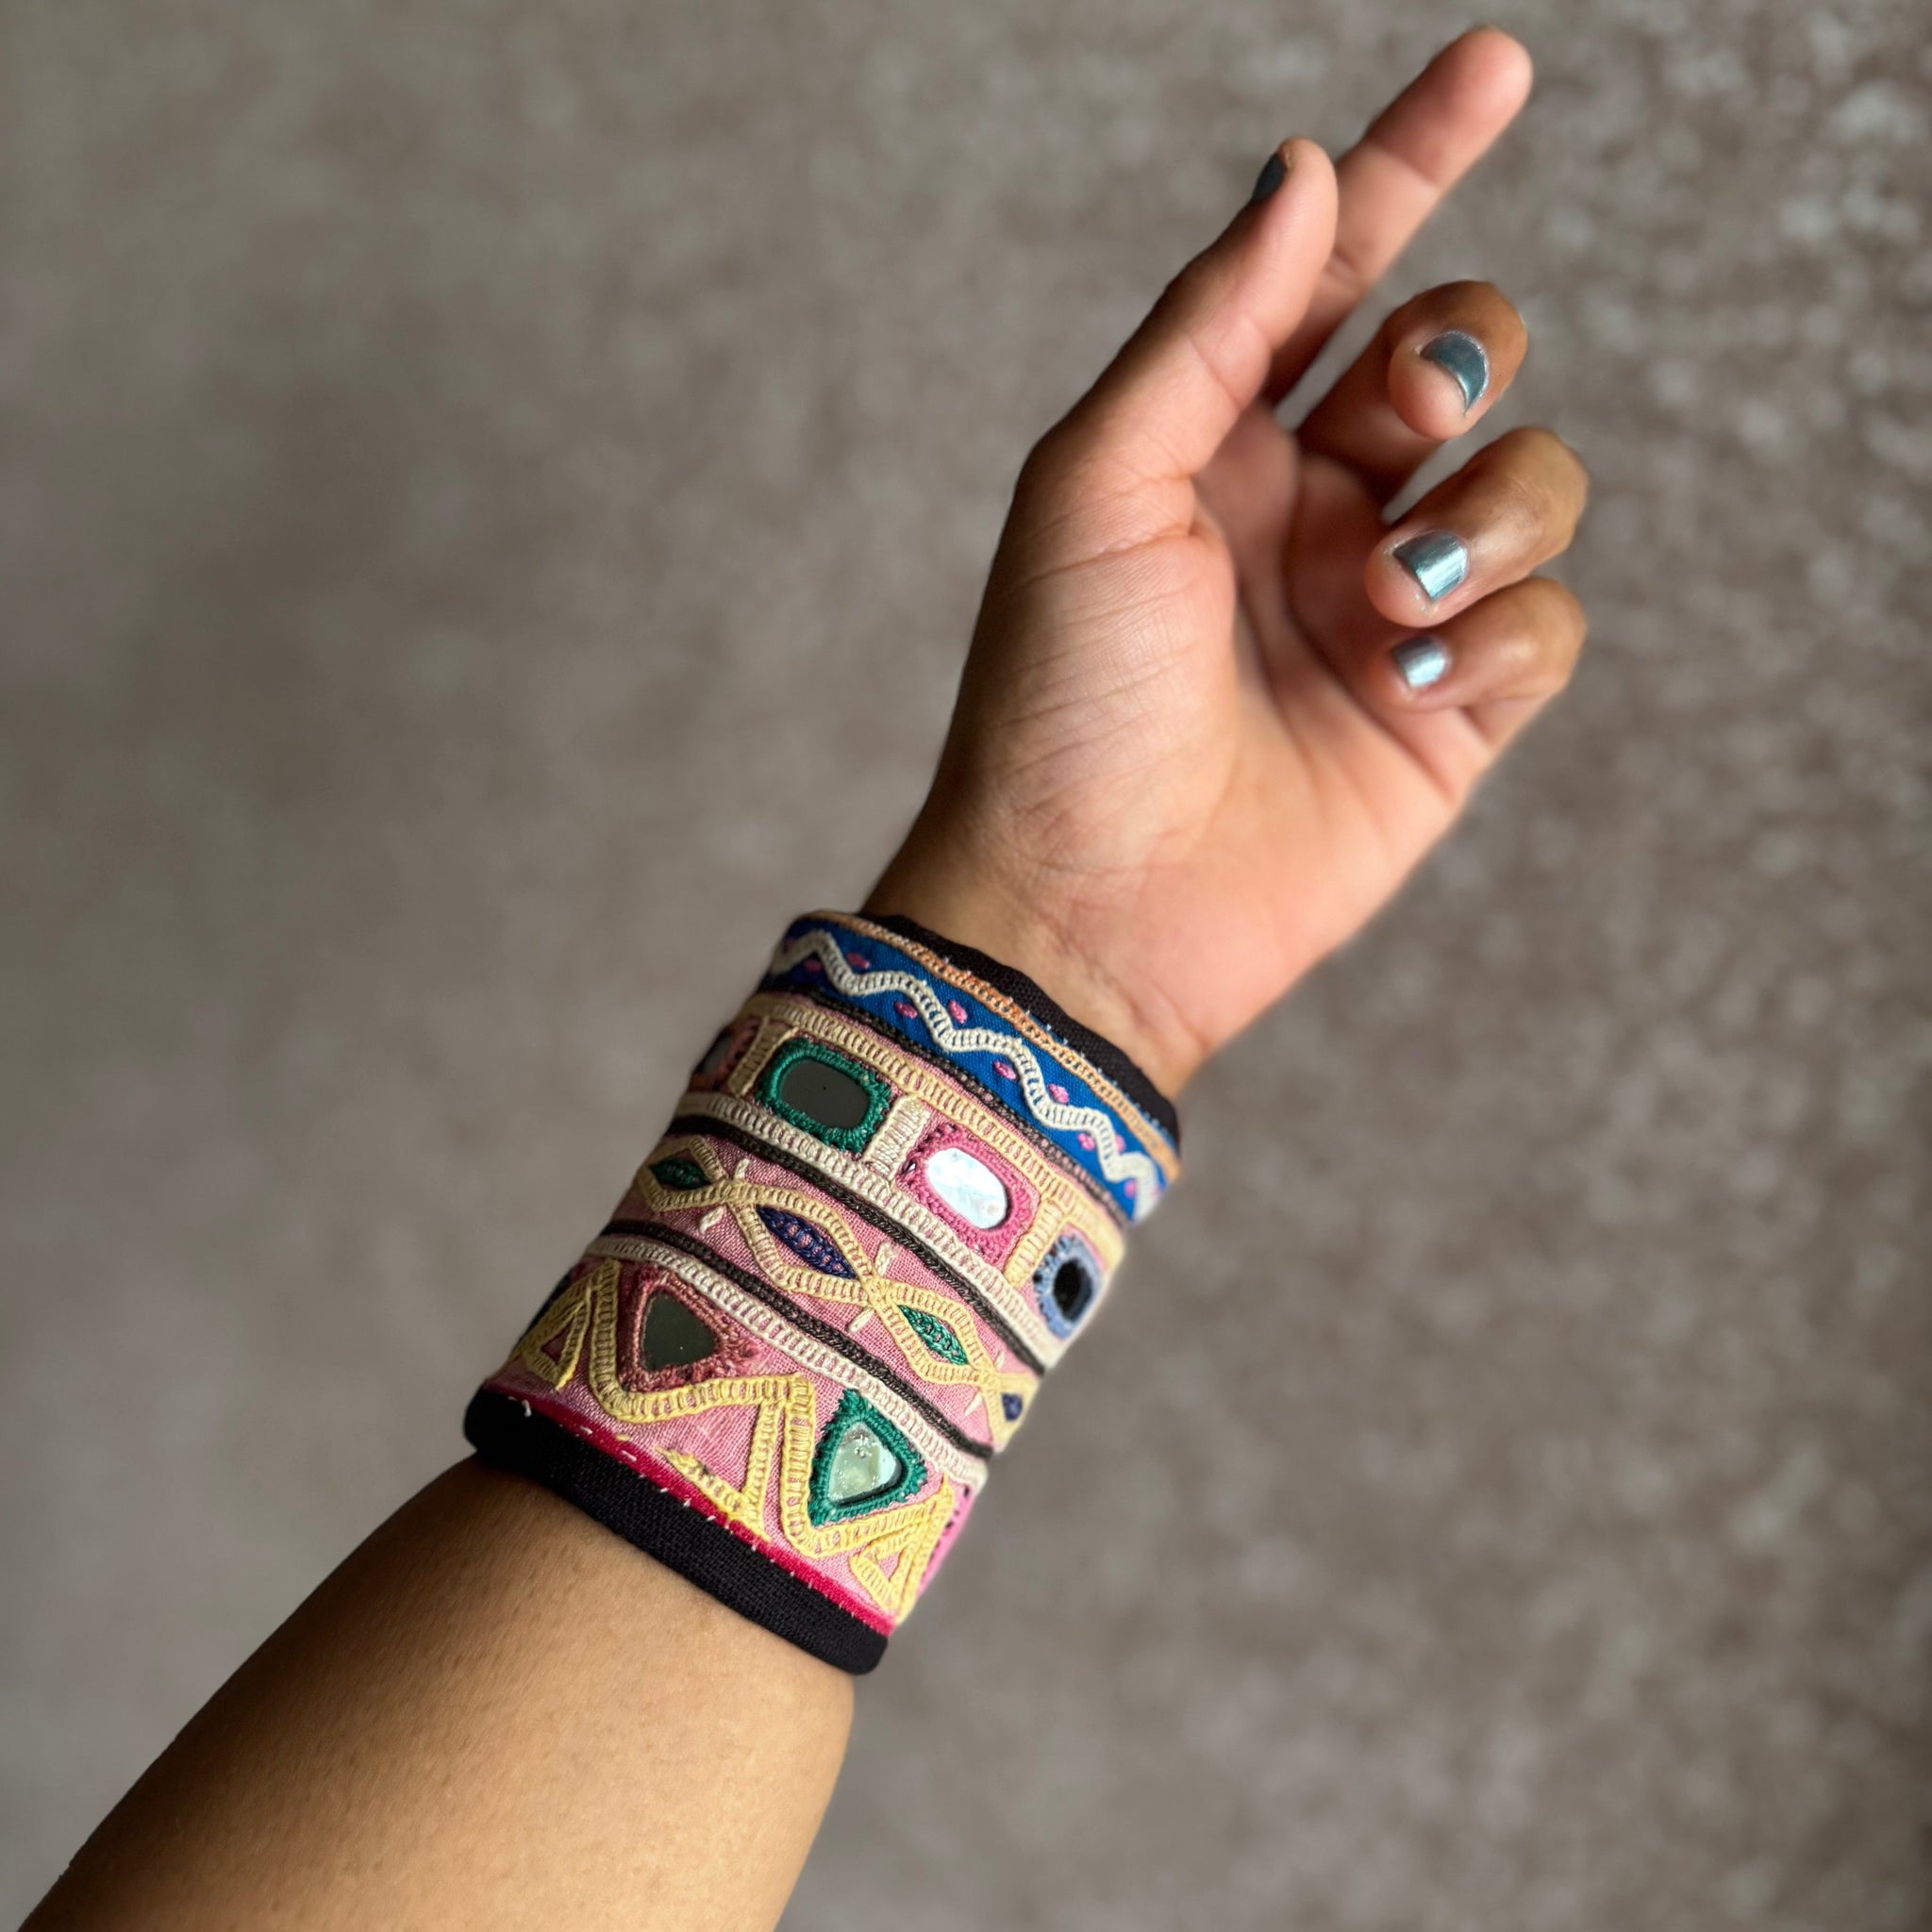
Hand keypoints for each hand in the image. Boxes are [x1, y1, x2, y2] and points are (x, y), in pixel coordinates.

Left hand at [866, 29, 1588, 1096]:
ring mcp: (1388, 608)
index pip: (1340, 270)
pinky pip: (1547, 622)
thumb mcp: (1101, 484)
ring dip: (1488, 512)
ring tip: (1386, 593)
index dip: (1414, 161)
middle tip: (1405, 415)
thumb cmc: (1059, 696)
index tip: (1492, 64)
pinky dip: (1500, 629)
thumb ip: (1209, 325)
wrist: (1085, 905)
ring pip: (1533, 480)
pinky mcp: (1447, 715)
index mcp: (1221, 438)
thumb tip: (1300, 171)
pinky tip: (1410, 675)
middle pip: (1463, 356)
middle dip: (1460, 355)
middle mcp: (1315, 508)